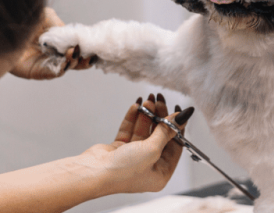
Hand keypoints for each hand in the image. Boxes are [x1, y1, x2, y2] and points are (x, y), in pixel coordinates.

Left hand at [10, 7, 94, 78]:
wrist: (0, 29)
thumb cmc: (21, 21)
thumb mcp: (45, 16)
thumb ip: (60, 25)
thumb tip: (73, 37)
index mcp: (57, 42)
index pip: (76, 48)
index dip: (86, 49)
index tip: (93, 46)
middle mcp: (53, 54)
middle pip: (74, 61)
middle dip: (84, 59)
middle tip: (89, 55)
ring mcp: (45, 64)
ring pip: (66, 67)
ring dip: (74, 62)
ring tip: (75, 53)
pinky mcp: (36, 72)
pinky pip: (53, 72)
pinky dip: (62, 67)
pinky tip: (67, 58)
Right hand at [78, 93, 194, 194]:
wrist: (93, 173)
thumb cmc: (124, 170)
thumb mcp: (152, 150)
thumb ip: (166, 132)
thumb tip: (180, 118)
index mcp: (160, 173)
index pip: (175, 146)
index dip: (177, 127)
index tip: (178, 110)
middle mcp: (148, 165)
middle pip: (159, 136)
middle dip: (160, 117)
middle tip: (160, 100)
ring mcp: (133, 157)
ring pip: (143, 131)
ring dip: (146, 115)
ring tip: (147, 100)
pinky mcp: (119, 149)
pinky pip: (129, 130)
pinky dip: (133, 119)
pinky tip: (136, 106)